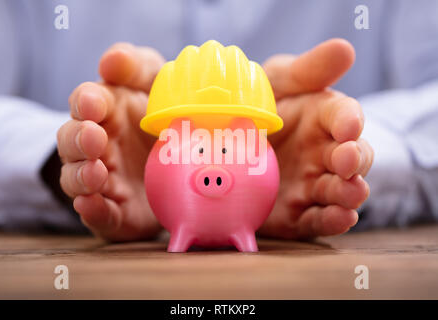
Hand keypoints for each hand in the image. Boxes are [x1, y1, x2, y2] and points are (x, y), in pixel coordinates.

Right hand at [57, 43, 163, 240]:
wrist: (189, 162)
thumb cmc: (163, 116)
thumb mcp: (157, 83)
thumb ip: (137, 67)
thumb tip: (111, 60)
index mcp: (107, 112)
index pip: (86, 102)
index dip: (87, 103)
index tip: (94, 104)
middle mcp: (99, 146)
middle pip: (72, 141)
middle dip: (78, 139)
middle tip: (94, 138)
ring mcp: (105, 181)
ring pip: (77, 179)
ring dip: (81, 176)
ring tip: (95, 173)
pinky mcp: (117, 212)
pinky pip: (99, 214)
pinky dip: (93, 211)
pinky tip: (91, 205)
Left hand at [259, 39, 373, 238]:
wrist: (221, 146)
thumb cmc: (257, 106)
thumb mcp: (275, 83)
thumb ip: (306, 71)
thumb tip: (345, 49)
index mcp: (321, 118)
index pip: (344, 116)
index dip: (349, 120)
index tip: (347, 125)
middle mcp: (323, 153)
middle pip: (352, 157)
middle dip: (354, 159)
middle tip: (346, 159)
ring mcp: (311, 185)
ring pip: (340, 191)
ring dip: (349, 192)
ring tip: (351, 192)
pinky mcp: (296, 214)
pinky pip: (317, 220)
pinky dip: (332, 221)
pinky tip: (341, 218)